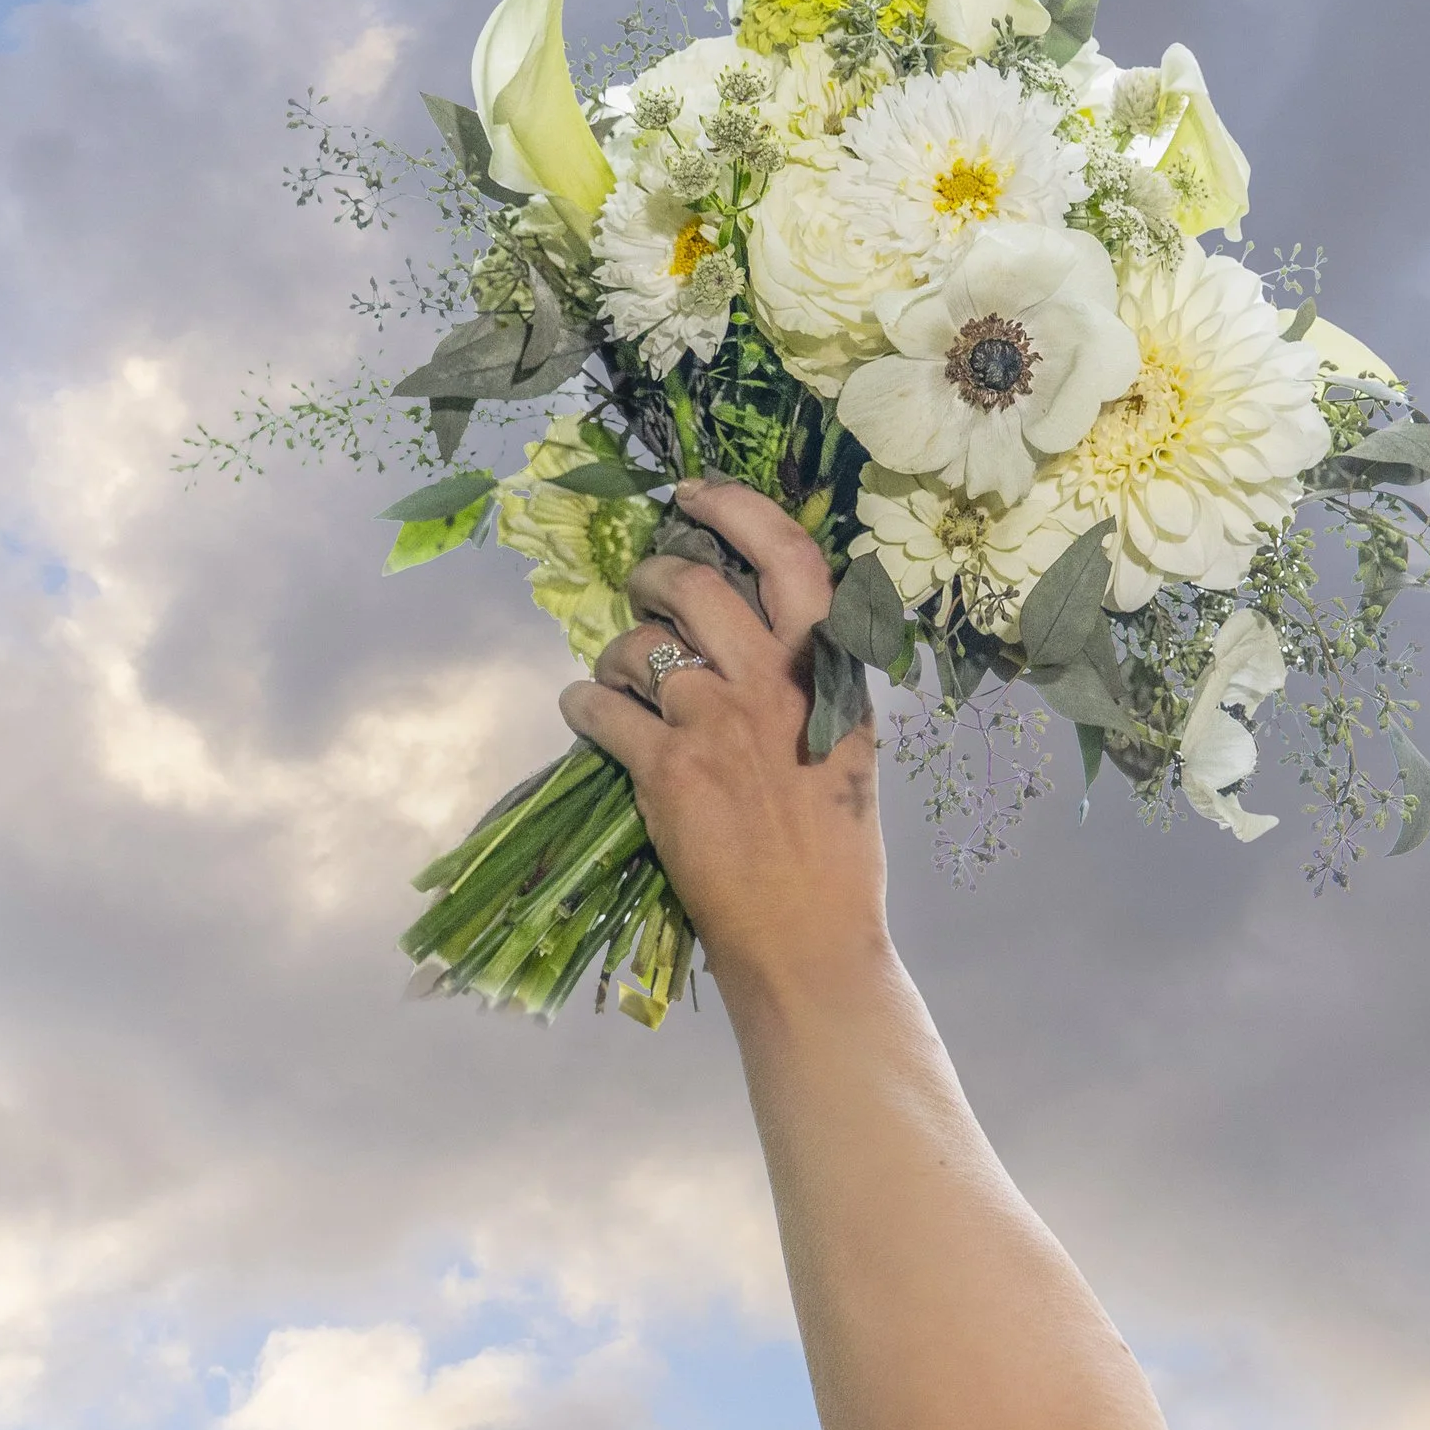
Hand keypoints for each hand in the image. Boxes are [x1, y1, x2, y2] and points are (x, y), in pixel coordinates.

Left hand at [558, 477, 888, 1002]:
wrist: (809, 935)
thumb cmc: (836, 850)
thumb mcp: (846, 743)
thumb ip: (807, 681)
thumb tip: (748, 628)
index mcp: (829, 672)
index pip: (789, 557)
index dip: (736, 509)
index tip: (694, 494)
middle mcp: (772, 682)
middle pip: (694, 583)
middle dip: (651, 573)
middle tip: (640, 586)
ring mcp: (715, 722)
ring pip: (636, 644)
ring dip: (615, 652)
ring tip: (619, 677)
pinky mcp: (664, 769)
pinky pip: (598, 707)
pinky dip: (583, 704)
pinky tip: (589, 716)